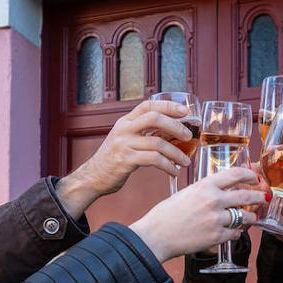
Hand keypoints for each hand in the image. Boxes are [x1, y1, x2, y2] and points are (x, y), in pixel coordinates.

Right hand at [56, 100, 194, 217]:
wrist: (93, 177)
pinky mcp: (125, 160)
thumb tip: (171, 132)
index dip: (168, 105)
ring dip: (176, 153)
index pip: (148, 105)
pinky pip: (154, 160)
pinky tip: (174, 171)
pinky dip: (168, 166)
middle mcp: (124, 129)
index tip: (185, 111)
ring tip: (186, 162)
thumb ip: (142, 133)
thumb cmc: (114, 160)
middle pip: (155, 118)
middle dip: (176, 126)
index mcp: (125, 121)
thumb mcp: (125, 139)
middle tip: (189, 136)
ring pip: (158, 143)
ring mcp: (124, 144)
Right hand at [130, 167, 265, 260]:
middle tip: (263, 198)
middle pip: (246, 196)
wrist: (156, 236)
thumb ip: (204, 192)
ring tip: (251, 218)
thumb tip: (220, 192)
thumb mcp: (186, 194)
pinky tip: (233, 233)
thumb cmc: (166, 215)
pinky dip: (236, 233)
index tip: (255, 178)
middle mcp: (214, 200)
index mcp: (205, 186)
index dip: (249, 175)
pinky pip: (235, 233)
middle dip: (258, 197)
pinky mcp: (217, 236)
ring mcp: (217, 219)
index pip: (235, 175)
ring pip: (244, 216)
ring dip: (250, 217)